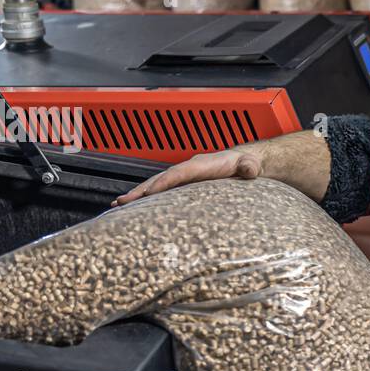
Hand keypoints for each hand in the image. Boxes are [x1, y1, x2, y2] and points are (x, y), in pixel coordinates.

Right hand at [112, 147, 263, 205]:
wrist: (245, 162)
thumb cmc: (247, 164)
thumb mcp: (251, 165)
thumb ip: (249, 167)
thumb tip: (249, 169)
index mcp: (201, 165)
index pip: (178, 173)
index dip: (163, 182)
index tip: (148, 193)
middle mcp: (188, 169)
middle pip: (160, 179)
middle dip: (140, 190)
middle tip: (121, 202)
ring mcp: (184, 177)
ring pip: (156, 185)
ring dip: (138, 195)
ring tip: (118, 205)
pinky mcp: (183, 186)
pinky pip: (162, 192)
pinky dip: (146, 198)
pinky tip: (134, 208)